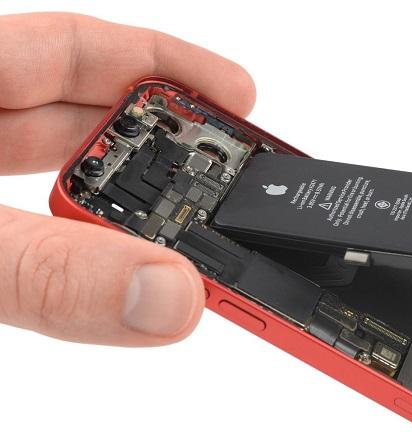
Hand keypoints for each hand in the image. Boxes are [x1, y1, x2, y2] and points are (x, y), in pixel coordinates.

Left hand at [0, 13, 254, 344]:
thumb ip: (47, 272)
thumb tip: (169, 293)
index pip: (72, 46)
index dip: (165, 61)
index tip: (240, 94)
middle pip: (76, 112)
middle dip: (158, 145)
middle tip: (227, 182)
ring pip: (55, 174)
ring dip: (126, 204)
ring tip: (187, 229)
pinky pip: (35, 227)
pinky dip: (84, 245)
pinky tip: (117, 261)